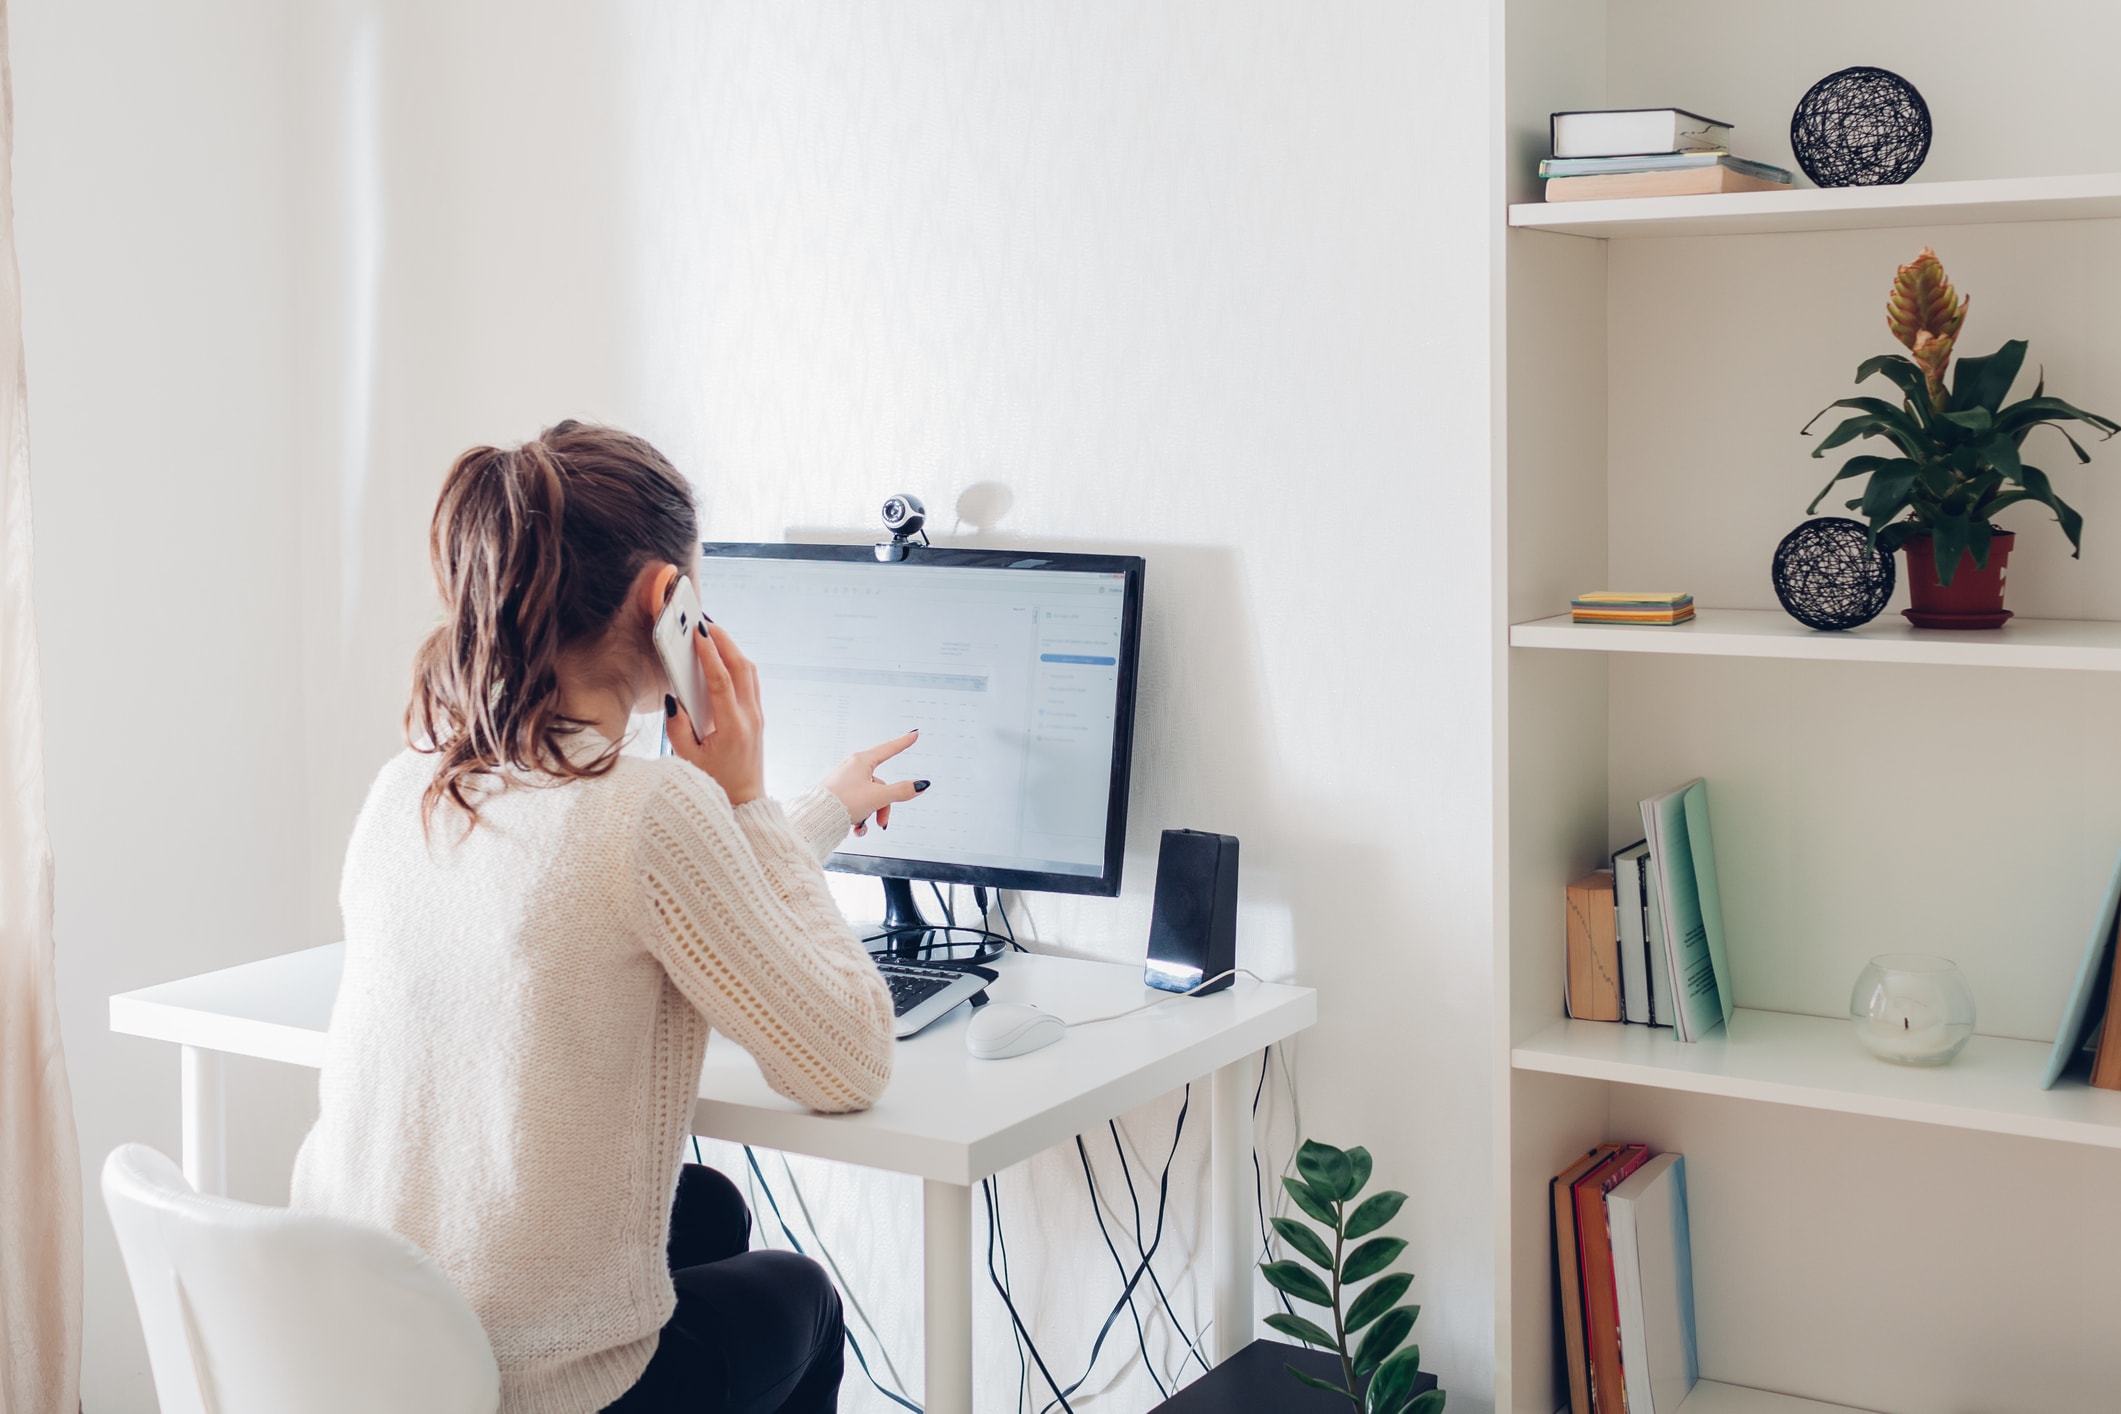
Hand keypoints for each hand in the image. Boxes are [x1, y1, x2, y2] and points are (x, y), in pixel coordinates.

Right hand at [667, 623, 764, 805]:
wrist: (744, 802)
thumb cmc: (714, 783)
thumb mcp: (687, 759)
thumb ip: (677, 727)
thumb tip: (673, 699)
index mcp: (733, 727)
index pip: (722, 680)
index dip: (709, 653)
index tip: (699, 633)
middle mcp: (750, 717)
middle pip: (742, 667)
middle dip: (725, 641)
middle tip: (705, 623)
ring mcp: (757, 716)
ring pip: (749, 672)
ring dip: (733, 649)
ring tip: (713, 634)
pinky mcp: (757, 716)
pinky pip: (750, 681)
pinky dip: (737, 664)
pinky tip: (722, 657)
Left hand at [822, 730, 928, 836]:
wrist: (817, 818)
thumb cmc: (843, 801)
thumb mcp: (878, 797)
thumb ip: (901, 791)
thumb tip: (920, 785)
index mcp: (862, 761)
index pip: (889, 749)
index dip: (903, 742)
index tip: (914, 734)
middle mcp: (853, 769)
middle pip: (881, 785)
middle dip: (884, 806)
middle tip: (882, 822)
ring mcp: (845, 782)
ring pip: (870, 798)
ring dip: (871, 814)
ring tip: (863, 827)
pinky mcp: (838, 795)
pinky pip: (857, 805)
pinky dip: (860, 818)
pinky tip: (856, 829)